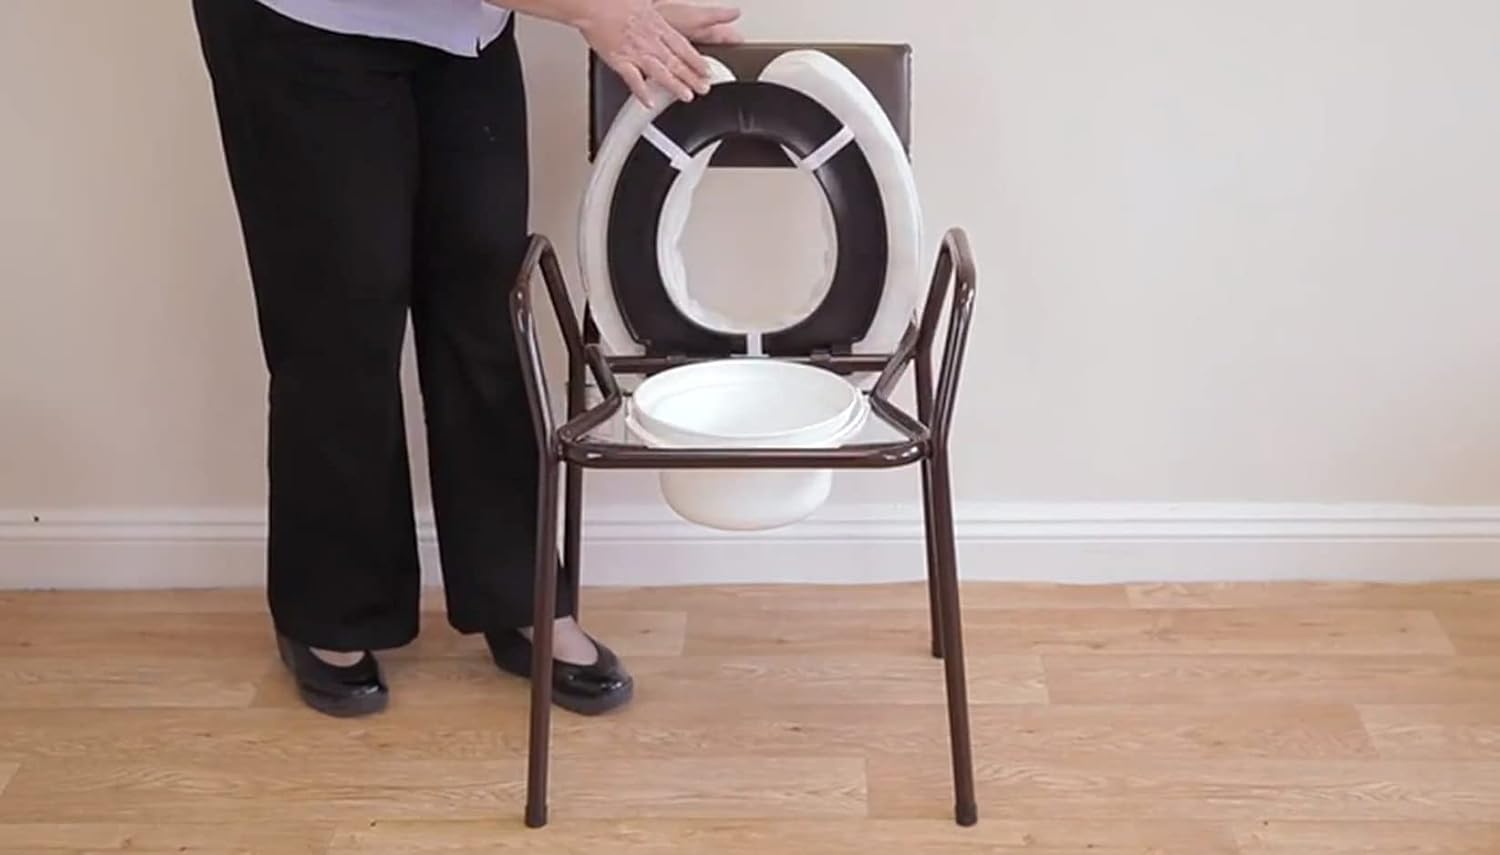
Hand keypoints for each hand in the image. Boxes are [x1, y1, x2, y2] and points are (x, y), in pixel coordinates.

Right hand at [575, 0, 728, 107]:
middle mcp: (649, 40)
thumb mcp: (643, 2)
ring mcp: (635, 52)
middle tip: (704, 88)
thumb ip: (655, 12)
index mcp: (657, 26)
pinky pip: (633, 79)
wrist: (592, 4)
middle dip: (692, 76)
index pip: (683, 46)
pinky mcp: (619, 60)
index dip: (697, 60)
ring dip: (675, 85)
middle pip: (676, 61)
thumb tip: (660, 11)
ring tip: (687, 96)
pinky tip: (649, 102)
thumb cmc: (613, 2)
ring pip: (660, 71)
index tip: (707, 71)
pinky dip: (641, 91)